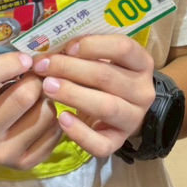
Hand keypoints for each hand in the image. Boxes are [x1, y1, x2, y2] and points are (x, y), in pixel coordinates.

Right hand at [0, 51, 62, 169]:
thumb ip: (0, 71)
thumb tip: (41, 57)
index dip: (7, 63)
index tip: (25, 59)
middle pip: (22, 97)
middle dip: (36, 81)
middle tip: (37, 78)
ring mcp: (0, 154)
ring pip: (44, 114)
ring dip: (47, 100)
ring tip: (38, 99)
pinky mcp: (21, 165)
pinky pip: (54, 133)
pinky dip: (54, 120)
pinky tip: (42, 116)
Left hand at [32, 35, 155, 157]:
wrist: (121, 111)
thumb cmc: (104, 77)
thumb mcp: (101, 59)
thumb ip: (83, 51)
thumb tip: (49, 43)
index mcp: (141, 63)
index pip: (124, 48)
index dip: (94, 45)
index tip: (68, 46)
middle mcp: (143, 91)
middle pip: (107, 77)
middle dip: (71, 69)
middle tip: (43, 66)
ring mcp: (133, 119)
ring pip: (106, 107)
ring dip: (73, 95)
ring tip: (47, 87)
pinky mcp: (118, 142)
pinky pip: (101, 143)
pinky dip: (80, 132)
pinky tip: (61, 118)